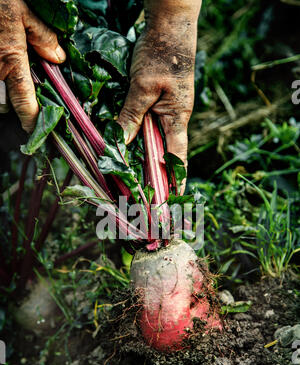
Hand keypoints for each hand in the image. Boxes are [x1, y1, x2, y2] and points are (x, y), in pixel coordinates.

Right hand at [0, 0, 65, 131]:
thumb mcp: (23, 10)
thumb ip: (42, 37)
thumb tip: (58, 59)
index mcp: (10, 60)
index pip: (24, 101)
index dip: (31, 119)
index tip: (35, 130)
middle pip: (3, 103)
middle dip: (12, 103)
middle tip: (23, 93)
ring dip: (0, 92)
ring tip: (7, 78)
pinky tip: (1, 65)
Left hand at [118, 13, 197, 184]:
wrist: (170, 25)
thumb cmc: (162, 54)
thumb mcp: (143, 87)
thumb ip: (132, 115)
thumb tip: (120, 143)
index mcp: (177, 118)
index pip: (178, 157)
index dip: (176, 179)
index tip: (173, 199)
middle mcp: (173, 118)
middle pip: (163, 152)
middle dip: (155, 174)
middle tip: (144, 195)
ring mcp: (166, 109)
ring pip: (153, 139)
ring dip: (145, 158)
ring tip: (134, 179)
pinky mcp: (157, 101)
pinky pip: (147, 125)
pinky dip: (138, 137)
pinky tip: (127, 146)